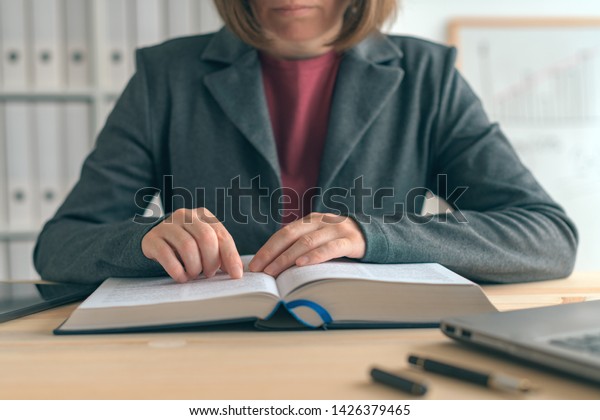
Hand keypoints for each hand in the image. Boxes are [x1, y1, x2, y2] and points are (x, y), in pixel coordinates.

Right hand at [141, 208, 242, 282]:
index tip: (235, 274)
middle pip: (206, 238)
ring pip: (187, 246)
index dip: (230, 256)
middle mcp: (185, 216)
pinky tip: (181, 277)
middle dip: (211, 261)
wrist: (155, 239)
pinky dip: (176, 270)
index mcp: (203, 215)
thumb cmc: (186, 243)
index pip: (221, 235)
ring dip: (194, 267)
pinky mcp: (152, 238)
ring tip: (194, 274)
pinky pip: (166, 254)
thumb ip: (220, 252)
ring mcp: (167, 225)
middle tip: (209, 273)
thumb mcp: (204, 244)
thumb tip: (236, 271)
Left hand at [248, 213, 365, 276]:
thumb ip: (302, 246)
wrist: (376, 237)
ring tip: (274, 272)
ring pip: (307, 243)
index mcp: (310, 221)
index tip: (254, 265)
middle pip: (290, 236)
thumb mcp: (321, 239)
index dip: (267, 248)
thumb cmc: (342, 243)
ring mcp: (336, 229)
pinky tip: (302, 265)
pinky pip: (330, 248)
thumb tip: (274, 266)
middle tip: (259, 271)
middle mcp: (321, 222)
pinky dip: (314, 256)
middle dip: (272, 254)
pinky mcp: (350, 241)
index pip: (283, 233)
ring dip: (287, 258)